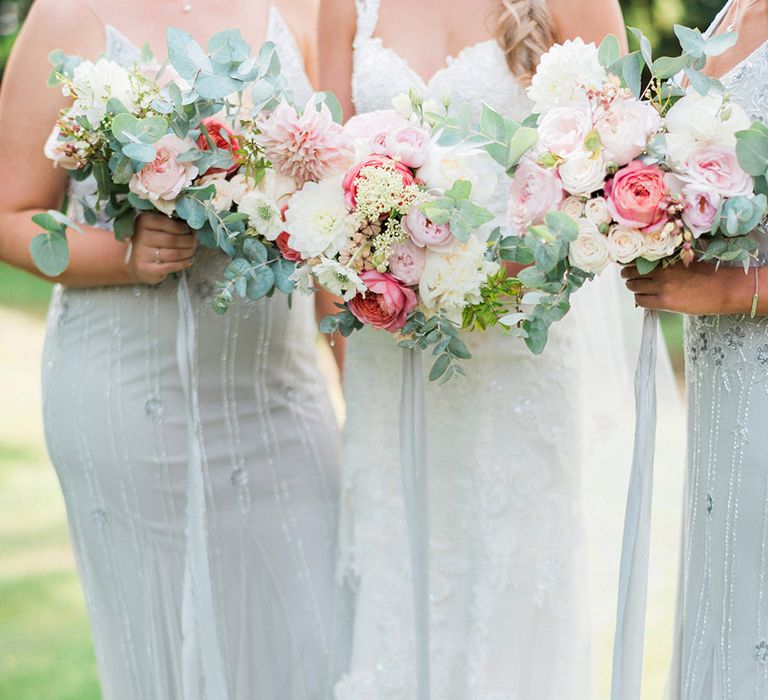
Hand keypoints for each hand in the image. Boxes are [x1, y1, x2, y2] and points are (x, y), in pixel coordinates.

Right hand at [126, 214, 196, 285]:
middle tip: (194, 241)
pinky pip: (170, 266)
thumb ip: (171, 223)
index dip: (180, 227)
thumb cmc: (151, 241)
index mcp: (142, 221)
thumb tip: (191, 225)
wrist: (134, 260)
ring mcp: (142, 254)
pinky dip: (183, 263)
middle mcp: (140, 237)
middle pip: (171, 240)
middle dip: (188, 241)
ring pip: (173, 254)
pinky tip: (189, 261)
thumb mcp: (156, 227)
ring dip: (187, 252)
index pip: (164, 222)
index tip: (188, 230)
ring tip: (192, 250)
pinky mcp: (146, 269)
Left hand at [621, 261, 753, 314]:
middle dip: (628, 274)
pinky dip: (640, 299)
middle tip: (629, 276)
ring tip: (638, 287)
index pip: (637, 258)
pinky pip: (641, 301)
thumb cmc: (707, 275)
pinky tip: (645, 298)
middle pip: (630, 272)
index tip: (626, 263)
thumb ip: (665, 262)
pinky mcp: (665, 301)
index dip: (629, 261)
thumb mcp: (684, 261)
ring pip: (633, 286)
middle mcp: (662, 270)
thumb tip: (645, 265)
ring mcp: (662, 286)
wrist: (723, 289)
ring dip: (633, 287)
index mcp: (666, 258)